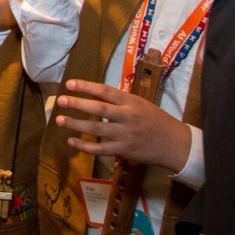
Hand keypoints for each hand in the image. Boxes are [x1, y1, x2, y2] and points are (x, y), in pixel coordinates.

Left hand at [54, 79, 191, 171]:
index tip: (70, 84)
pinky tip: (72, 141)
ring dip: (76, 125)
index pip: (105, 91)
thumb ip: (118, 101)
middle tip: (60, 101)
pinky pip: (101, 149)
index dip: (86, 87)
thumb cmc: (155, 120)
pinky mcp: (124, 150)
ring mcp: (125, 135)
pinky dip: (85, 146)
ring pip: (97, 130)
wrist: (175, 143)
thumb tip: (93, 95)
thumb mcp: (140, 104)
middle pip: (99, 109)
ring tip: (59, 120)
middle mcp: (127, 117)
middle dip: (78, 104)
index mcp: (131, 102)